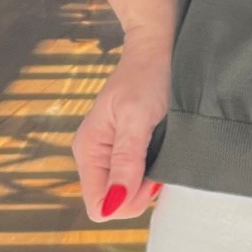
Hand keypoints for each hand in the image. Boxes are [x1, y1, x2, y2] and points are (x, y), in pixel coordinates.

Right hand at [72, 26, 172, 221]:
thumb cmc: (148, 74)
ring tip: (162, 147)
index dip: (126, 201)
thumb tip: (112, 205)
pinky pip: (137, 174)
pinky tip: (163, 147)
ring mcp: (110, 151)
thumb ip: (125, 161)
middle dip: (139, 191)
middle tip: (159, 157)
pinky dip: (153, 168)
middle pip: (113, 202)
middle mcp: (95, 155)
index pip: (98, 205)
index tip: (149, 177)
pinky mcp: (127, 146)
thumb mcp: (137, 117)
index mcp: (88, 150)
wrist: (157, 45)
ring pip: (127, 190)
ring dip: (148, 179)